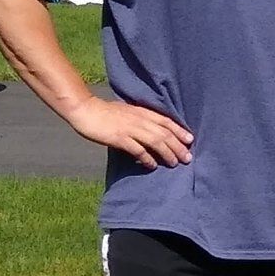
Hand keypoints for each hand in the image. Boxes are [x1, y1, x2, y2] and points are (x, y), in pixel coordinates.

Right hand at [62, 97, 191, 169]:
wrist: (84, 109)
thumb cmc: (105, 111)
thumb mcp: (127, 111)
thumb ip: (140, 118)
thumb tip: (152, 130)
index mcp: (142, 112)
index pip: (166, 121)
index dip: (180, 131)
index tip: (190, 140)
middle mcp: (139, 120)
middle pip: (164, 133)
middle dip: (178, 146)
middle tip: (188, 158)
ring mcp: (129, 129)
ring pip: (155, 141)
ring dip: (167, 153)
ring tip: (175, 163)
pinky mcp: (119, 138)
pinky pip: (138, 149)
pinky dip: (147, 158)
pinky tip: (152, 166)